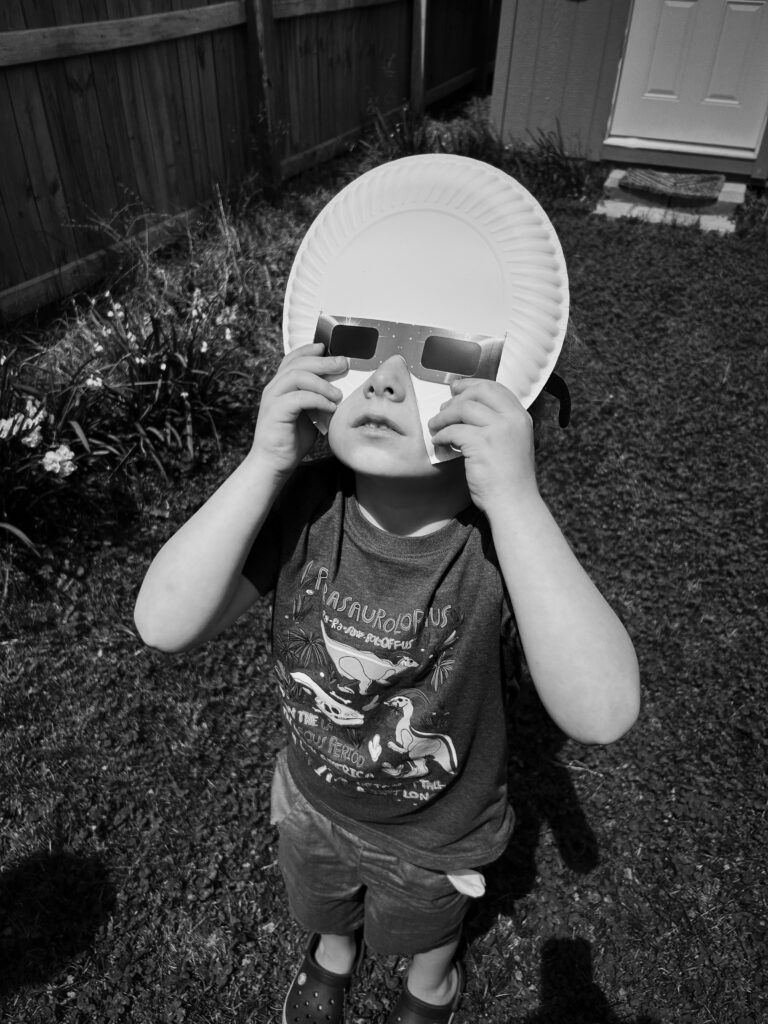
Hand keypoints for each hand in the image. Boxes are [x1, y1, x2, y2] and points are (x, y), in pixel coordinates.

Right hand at [251, 344, 347, 474]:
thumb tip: (341, 389)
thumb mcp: (310, 414)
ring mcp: (272, 399)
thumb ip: (319, 399)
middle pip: (298, 364)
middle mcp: (274, 389)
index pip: (293, 359)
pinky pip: (299, 398)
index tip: (328, 347)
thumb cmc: (293, 439)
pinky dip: (318, 400)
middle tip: (343, 364)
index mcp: (280, 386)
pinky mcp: (275, 412)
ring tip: (338, 394)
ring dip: (322, 382)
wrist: (274, 463)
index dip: (310, 350)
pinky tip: (331, 408)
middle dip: (323, 361)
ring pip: (297, 377)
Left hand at [428, 379, 538, 513]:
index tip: (457, 388)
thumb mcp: (512, 443)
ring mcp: (498, 430)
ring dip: (444, 416)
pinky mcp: (481, 443)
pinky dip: (442, 434)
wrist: (514, 503)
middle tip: (443, 407)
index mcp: (521, 417)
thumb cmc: (509, 479)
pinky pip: (453, 430)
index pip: (496, 388)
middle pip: (479, 392)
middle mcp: (512, 419)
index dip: (473, 385)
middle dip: (457, 397)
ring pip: (463, 408)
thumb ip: (499, 425)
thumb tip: (468, 409)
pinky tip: (439, 441)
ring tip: (435, 426)